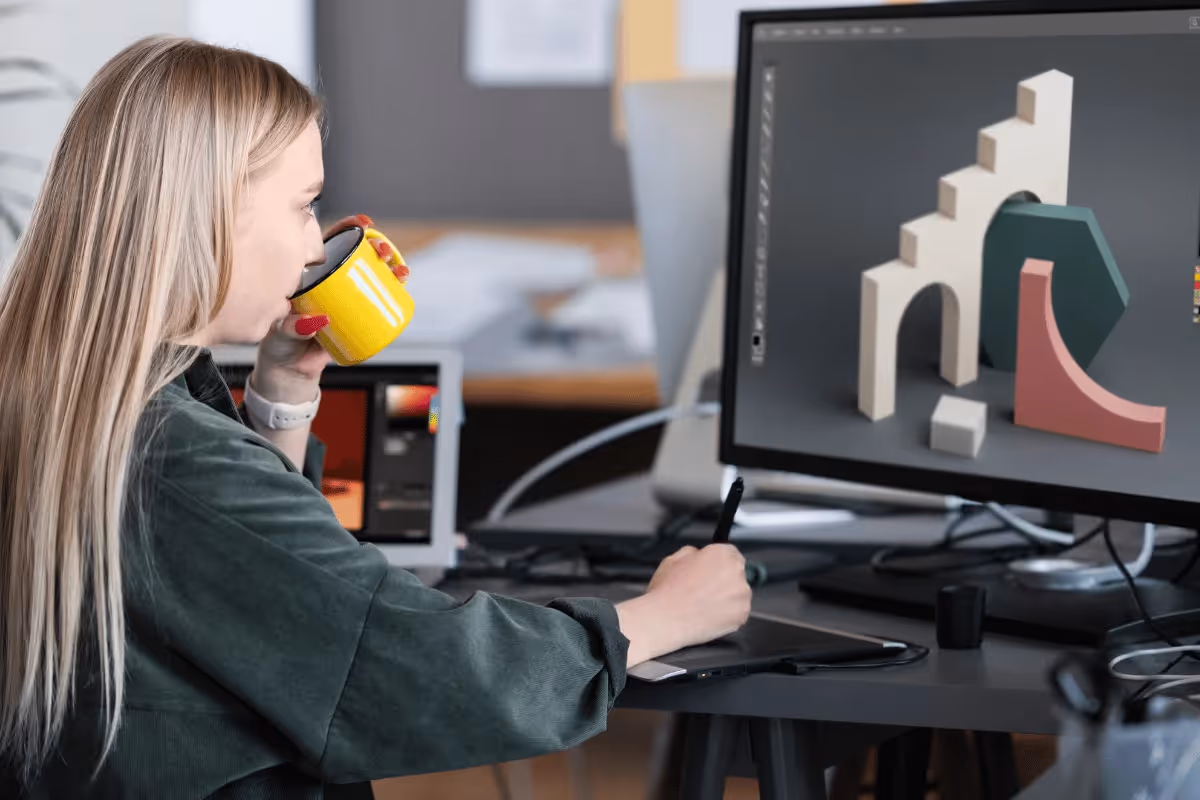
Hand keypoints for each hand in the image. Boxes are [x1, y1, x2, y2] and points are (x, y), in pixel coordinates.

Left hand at [251, 213, 408, 402]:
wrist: (290, 369)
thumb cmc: (278, 343)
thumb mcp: (280, 331)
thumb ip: (291, 327)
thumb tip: (316, 321)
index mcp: (309, 274)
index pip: (329, 243)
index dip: (347, 229)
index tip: (362, 224)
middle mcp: (330, 281)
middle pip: (357, 256)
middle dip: (376, 247)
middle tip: (383, 251)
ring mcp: (346, 298)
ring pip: (373, 276)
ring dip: (391, 267)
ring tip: (399, 270)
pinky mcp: (358, 317)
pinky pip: (379, 301)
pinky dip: (394, 292)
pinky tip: (402, 284)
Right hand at [616, 544, 751, 666]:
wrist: (665, 620)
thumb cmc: (667, 591)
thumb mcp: (674, 559)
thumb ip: (694, 553)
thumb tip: (699, 556)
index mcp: (722, 554)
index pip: (730, 553)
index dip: (718, 563)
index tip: (713, 571)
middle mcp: (736, 572)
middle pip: (735, 573)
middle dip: (723, 580)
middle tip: (704, 589)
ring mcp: (741, 595)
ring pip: (738, 593)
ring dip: (726, 597)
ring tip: (704, 603)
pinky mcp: (742, 615)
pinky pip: (738, 612)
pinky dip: (727, 614)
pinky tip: (709, 614)